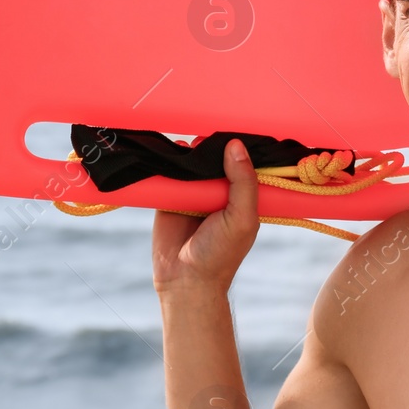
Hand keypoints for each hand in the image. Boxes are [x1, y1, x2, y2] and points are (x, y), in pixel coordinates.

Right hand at [152, 139, 259, 294]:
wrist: (184, 280)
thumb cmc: (220, 254)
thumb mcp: (241, 218)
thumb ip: (243, 182)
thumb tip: (235, 144)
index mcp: (242, 195)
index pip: (243, 163)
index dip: (240, 146)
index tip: (233, 128)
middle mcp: (218, 191)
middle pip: (215, 158)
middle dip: (210, 146)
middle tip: (204, 138)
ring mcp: (193, 193)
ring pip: (191, 163)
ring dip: (187, 153)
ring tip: (185, 146)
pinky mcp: (169, 197)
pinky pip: (167, 174)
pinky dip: (165, 163)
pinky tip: (165, 150)